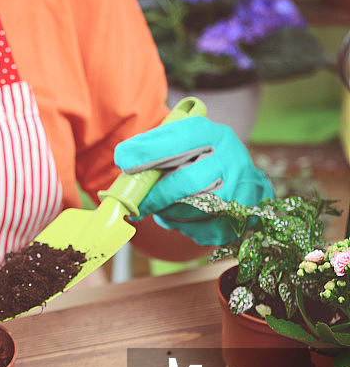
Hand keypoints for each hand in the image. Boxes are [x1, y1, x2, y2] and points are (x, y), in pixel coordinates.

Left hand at [114, 116, 273, 245]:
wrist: (240, 181)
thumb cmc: (199, 161)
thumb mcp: (183, 144)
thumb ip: (156, 150)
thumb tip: (124, 161)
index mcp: (213, 135)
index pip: (178, 139)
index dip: (148, 151)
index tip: (123, 159)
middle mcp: (232, 159)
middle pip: (185, 182)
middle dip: (154, 196)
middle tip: (134, 205)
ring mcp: (241, 191)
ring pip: (191, 210)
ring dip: (167, 213)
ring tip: (161, 207)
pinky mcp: (242, 219)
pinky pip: (200, 230)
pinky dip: (183, 226)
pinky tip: (181, 217)